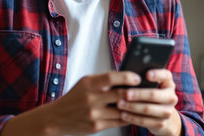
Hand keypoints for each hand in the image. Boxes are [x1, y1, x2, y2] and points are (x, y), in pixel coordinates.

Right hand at [1, 71, 140, 135]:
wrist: (57, 118)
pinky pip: (118, 121)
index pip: (111, 77)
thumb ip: (103, 80)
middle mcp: (91, 98)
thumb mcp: (85, 82)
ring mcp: (94, 113)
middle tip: (146, 90)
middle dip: (135, 92)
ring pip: (122, 109)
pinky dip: (128, 116)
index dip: (127, 77)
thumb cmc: (75, 97)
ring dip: (134, 106)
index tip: (138, 78)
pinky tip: (134, 113)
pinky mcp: (97, 126)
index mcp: (89, 84)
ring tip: (144, 102)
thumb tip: (127, 77)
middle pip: (120, 94)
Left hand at [116, 69, 181, 135]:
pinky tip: (123, 115)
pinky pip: (145, 121)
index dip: (157, 74)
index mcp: (168, 83)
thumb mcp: (154, 85)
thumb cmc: (154, 96)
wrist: (166, 117)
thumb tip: (127, 76)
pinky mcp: (161, 123)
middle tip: (126, 93)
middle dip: (138, 94)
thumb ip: (144, 80)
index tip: (147, 74)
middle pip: (154, 94)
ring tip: (120, 104)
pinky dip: (132, 118)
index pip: (165, 75)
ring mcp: (168, 111)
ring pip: (148, 109)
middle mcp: (171, 96)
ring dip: (132, 107)